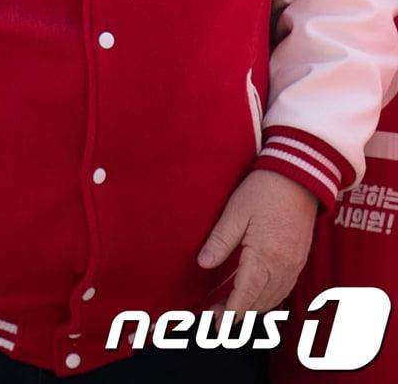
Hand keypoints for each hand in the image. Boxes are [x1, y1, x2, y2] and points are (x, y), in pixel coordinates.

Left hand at [197, 170, 319, 313]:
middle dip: (237, 313)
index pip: (246, 293)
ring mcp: (294, 264)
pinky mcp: (299, 260)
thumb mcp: (235, 212)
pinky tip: (254, 298)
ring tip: (229, 311)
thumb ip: (220, 241)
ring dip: (252, 308)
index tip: (216, 324)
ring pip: (273, 298)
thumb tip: (203, 264)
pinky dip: (267, 298)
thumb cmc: (263, 191)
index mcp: (265, 255)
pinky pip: (283, 288)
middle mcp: (284, 265)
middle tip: (214, 318)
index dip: (230, 311)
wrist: (299, 178)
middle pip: (260, 301)